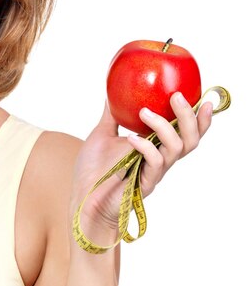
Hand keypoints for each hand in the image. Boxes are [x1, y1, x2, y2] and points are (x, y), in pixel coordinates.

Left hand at [71, 92, 214, 239]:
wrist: (82, 195)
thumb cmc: (93, 168)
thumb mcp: (102, 133)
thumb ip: (112, 114)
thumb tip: (111, 90)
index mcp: (154, 146)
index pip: (185, 132)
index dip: (199, 118)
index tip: (203, 99)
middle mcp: (159, 158)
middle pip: (189, 139)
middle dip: (188, 117)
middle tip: (175, 97)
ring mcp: (153, 172)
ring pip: (176, 148)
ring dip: (164, 127)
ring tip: (145, 113)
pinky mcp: (145, 183)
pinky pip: (155, 163)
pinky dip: (146, 147)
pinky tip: (131, 138)